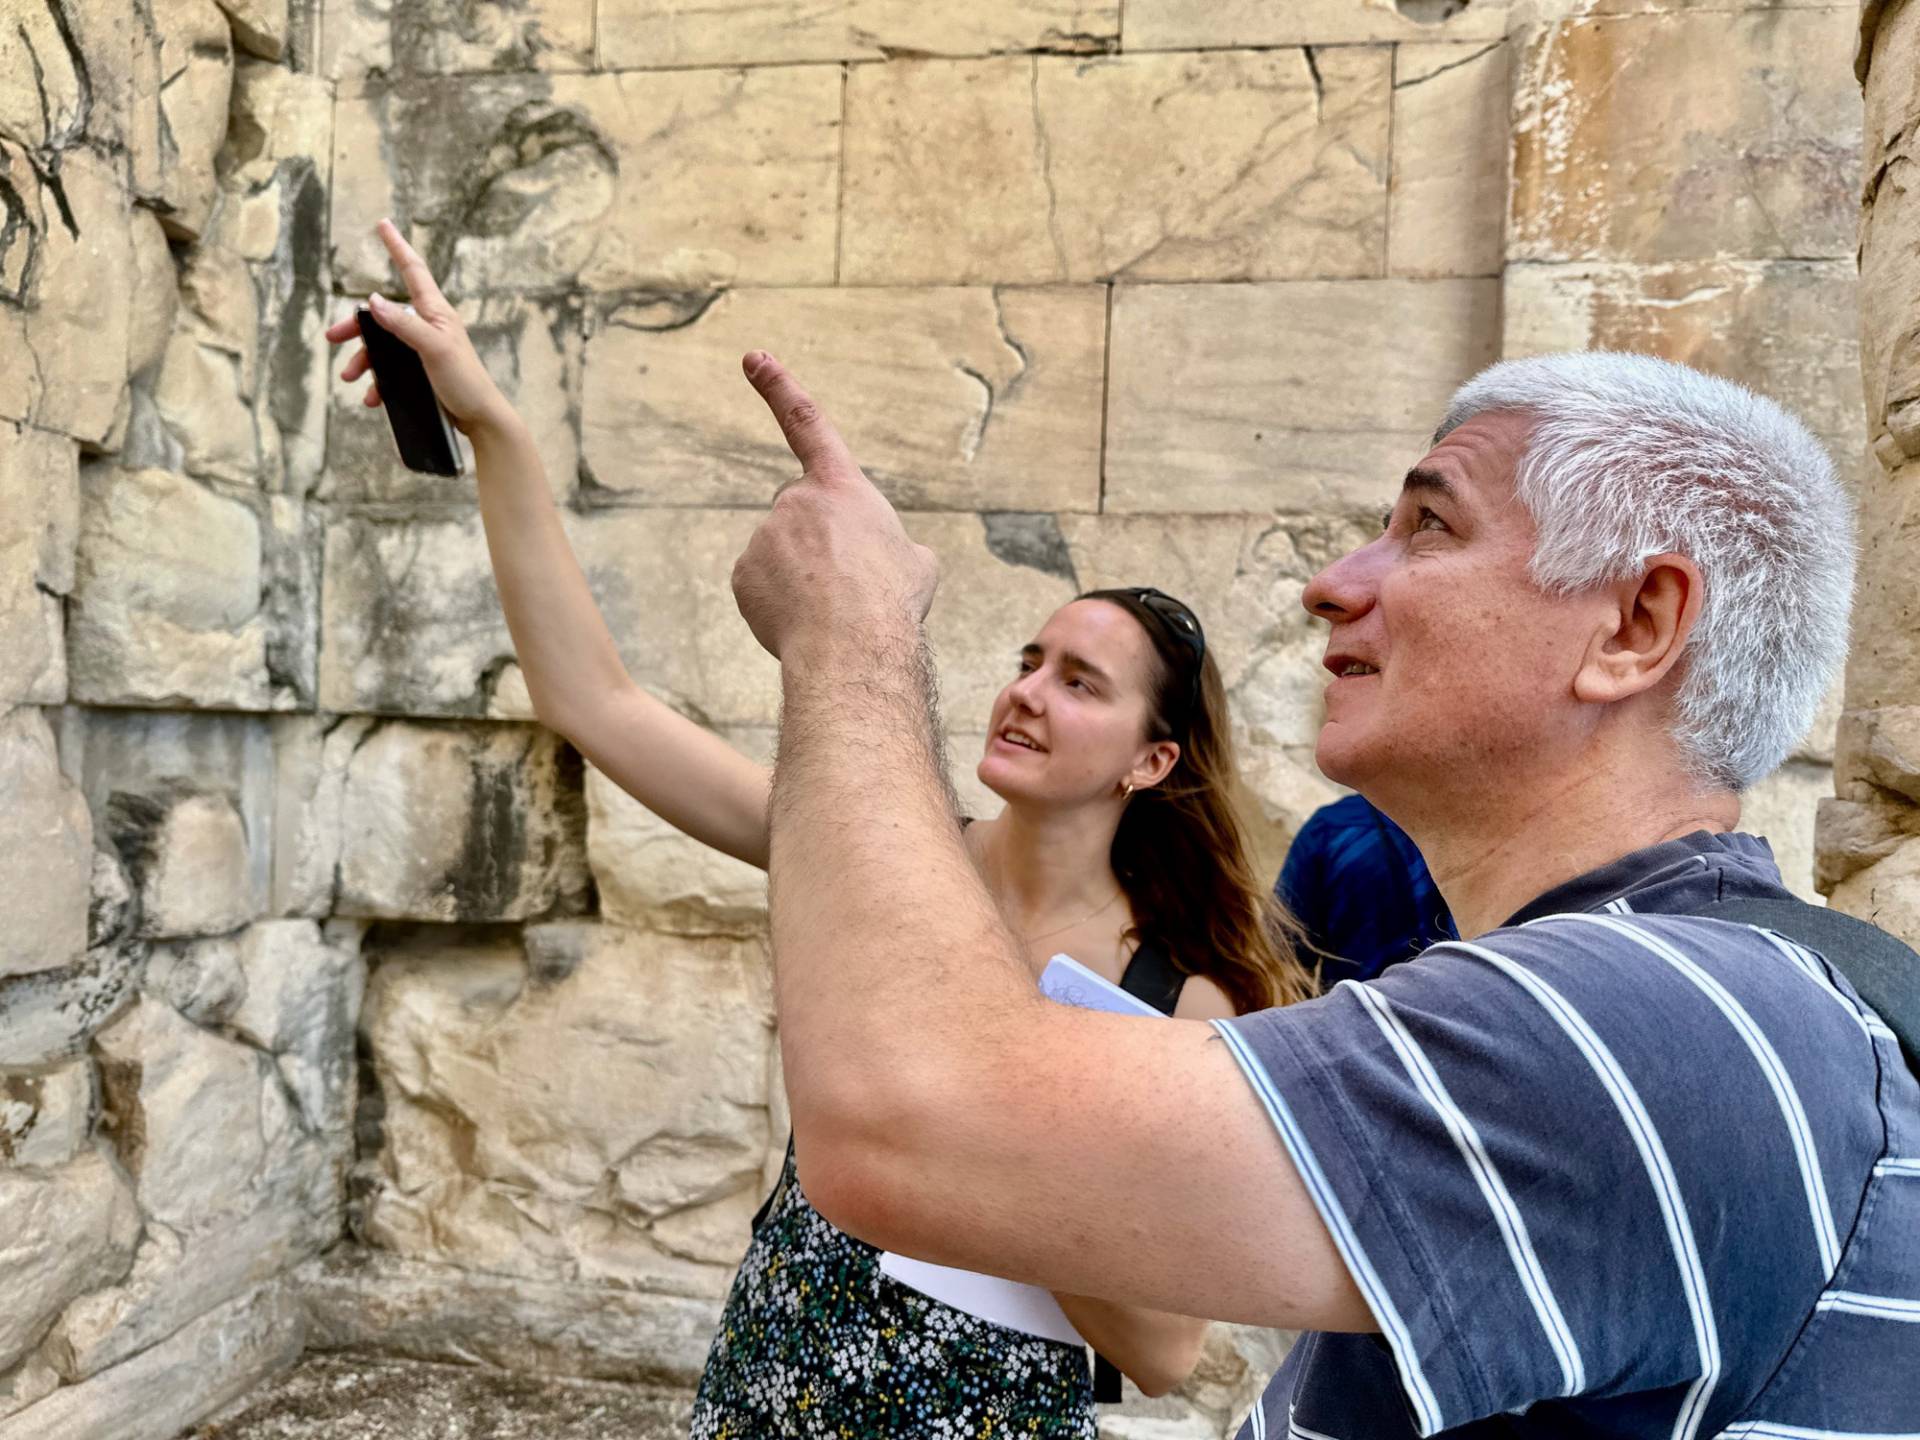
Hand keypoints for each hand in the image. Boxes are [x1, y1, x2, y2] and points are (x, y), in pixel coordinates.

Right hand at [324, 219, 511, 435]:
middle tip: (332, 338)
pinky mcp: (421, 371)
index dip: (397, 247)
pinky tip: (373, 397)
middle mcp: (428, 326)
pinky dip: (379, 382)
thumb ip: (404, 324)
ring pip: (382, 345)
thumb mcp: (433, 349)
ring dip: (363, 360)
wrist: (481, 419)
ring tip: (349, 378)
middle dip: (356, 326)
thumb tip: (374, 301)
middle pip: (383, 315)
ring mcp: (423, 349)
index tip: (383, 224)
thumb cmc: (465, 381)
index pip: (413, 270)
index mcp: (435, 312)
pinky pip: (391, 370)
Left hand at [730, 352, 937, 660]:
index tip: (752, 358)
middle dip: (818, 546)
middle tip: (848, 586)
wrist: (854, 644)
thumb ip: (893, 547)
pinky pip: (761, 587)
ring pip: (782, 558)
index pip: (808, 423)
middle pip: (801, 517)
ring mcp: (764, 536)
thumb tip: (890, 558)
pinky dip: (779, 605)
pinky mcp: (743, 574)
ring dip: (802, 580)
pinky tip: (802, 624)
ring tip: (831, 611)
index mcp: (841, 487)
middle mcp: (795, 500)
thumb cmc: (892, 601)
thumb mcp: (916, 564)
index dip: (779, 387)